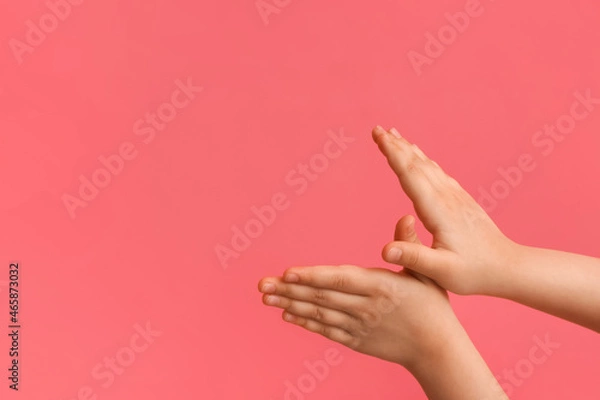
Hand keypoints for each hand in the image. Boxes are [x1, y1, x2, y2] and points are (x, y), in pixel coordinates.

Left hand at [257, 217, 458, 368]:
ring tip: (266, 297)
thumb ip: (409, 247)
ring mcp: (359, 326)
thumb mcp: (427, 272)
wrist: (436, 349)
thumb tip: (406, 217)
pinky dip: (306, 323)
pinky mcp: (356, 340)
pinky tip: (287, 315)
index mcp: (381, 286)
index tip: (287, 272)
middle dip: (289, 290)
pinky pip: (326, 331)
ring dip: (291, 305)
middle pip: (322, 297)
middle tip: (261, 285)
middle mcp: (366, 307)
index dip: (312, 276)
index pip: (340, 280)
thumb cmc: (433, 306)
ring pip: (320, 314)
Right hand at [373, 126, 519, 294]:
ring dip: (408, 150)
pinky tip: (420, 160)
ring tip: (393, 136)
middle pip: (417, 164)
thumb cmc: (474, 273)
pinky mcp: (460, 201)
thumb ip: (413, 257)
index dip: (392, 154)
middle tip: (377, 129)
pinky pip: (437, 173)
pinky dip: (422, 161)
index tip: (378, 136)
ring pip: (427, 166)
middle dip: (395, 145)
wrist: (508, 268)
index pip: (410, 175)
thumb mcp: (441, 271)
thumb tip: (384, 250)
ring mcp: (455, 197)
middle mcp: (447, 197)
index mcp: (438, 210)